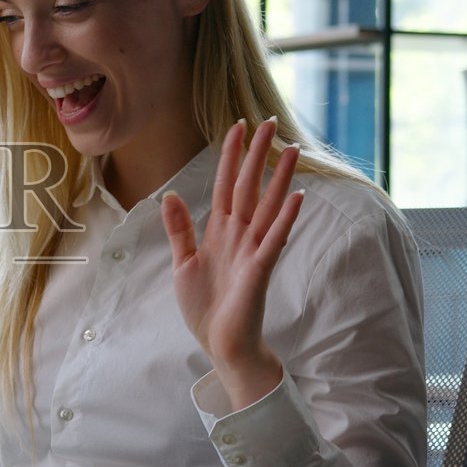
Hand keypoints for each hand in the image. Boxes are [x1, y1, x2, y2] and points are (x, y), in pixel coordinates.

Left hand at [161, 117, 303, 409]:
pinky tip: (296, 197)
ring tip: (292, 149)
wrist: (220, 344)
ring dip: (279, 178)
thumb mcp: (184, 264)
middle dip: (257, 155)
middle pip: (249, 186)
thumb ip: (180, 230)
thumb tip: (170, 195)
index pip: (226, 185)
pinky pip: (274, 239)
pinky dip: (285, 218)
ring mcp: (252, 250)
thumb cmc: (206, 307)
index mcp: (220, 232)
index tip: (237, 126)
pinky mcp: (259, 270)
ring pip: (266, 206)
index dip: (230, 156)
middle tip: (269, 122)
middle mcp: (240, 235)